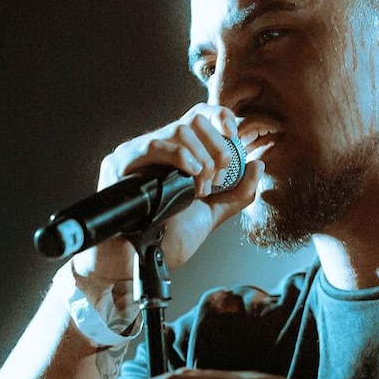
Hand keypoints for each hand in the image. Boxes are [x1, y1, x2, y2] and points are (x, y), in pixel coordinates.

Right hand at [72, 103, 263, 281]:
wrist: (137, 262)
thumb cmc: (170, 238)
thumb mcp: (212, 213)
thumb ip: (238, 192)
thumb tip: (258, 165)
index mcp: (176, 153)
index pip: (198, 116)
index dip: (220, 117)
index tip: (235, 136)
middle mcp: (156, 147)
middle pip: (194, 120)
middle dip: (218, 148)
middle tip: (220, 178)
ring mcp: (136, 152)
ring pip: (179, 130)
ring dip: (202, 160)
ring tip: (201, 189)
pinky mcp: (120, 162)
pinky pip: (154, 145)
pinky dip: (181, 157)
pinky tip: (191, 176)